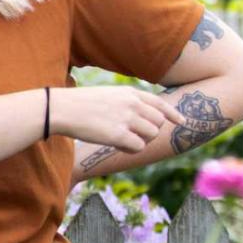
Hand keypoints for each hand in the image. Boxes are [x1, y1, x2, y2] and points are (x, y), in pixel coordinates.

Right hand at [48, 86, 183, 152]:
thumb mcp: (107, 95)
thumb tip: (142, 117)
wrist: (60, 109)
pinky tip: (117, 145)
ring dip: (140, 140)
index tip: (182, 122)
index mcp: (129, 93)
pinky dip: (130, 149)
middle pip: (158, 122)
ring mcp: (126, 119)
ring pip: (151, 135)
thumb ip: (127, 103)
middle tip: (132, 135)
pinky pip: (137, 146)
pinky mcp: (118, 135)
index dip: (174, 114)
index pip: (160, 104)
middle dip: (149, 131)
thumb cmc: (79, 104)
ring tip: (122, 140)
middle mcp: (132, 104)